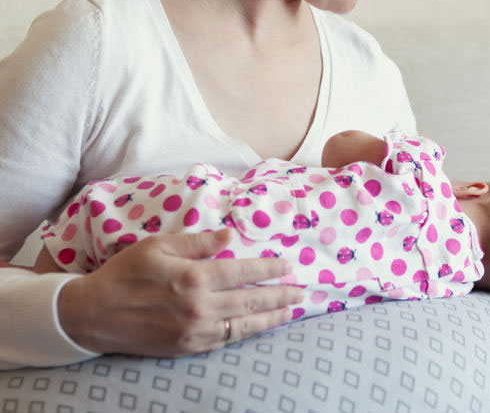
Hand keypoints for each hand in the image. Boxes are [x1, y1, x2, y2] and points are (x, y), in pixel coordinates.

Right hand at [57, 228, 303, 356]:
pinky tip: (258, 327)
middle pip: (250, 300)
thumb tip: (230, 235)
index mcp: (193, 277)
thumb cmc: (125, 273)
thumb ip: (197, 241)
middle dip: (280, 295)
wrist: (93, 315)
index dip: (269, 269)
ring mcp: (194, 331)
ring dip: (270, 317)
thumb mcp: (158, 245)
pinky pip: (225, 340)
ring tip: (291, 311)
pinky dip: (247, 333)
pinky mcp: (187, 347)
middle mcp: (199, 306)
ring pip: (243, 324)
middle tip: (302, 292)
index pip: (243, 272)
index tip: (289, 265)